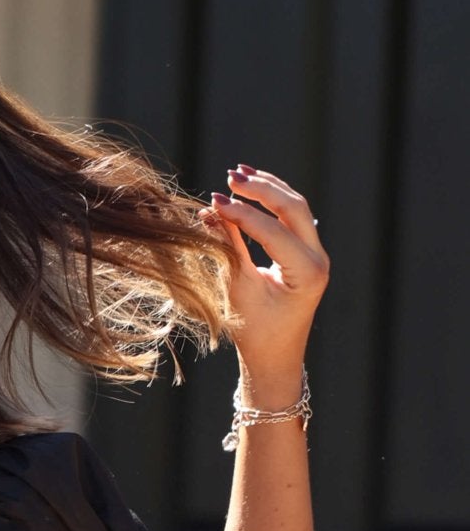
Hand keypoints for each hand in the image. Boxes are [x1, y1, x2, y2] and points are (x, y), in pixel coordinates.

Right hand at [200, 165, 329, 393]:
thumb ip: (229, 248)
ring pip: (297, 207)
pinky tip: (253, 187)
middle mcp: (319, 260)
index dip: (242, 213)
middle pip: (294, 208)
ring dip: (269, 188)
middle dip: (262, 189)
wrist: (275, 357)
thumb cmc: (255, 332)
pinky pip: (294, 217)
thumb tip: (211, 211)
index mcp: (306, 274)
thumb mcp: (238, 290)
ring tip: (239, 174)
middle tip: (231, 176)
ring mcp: (317, 254)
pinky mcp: (308, 253)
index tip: (213, 201)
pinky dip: (273, 200)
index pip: (273, 231)